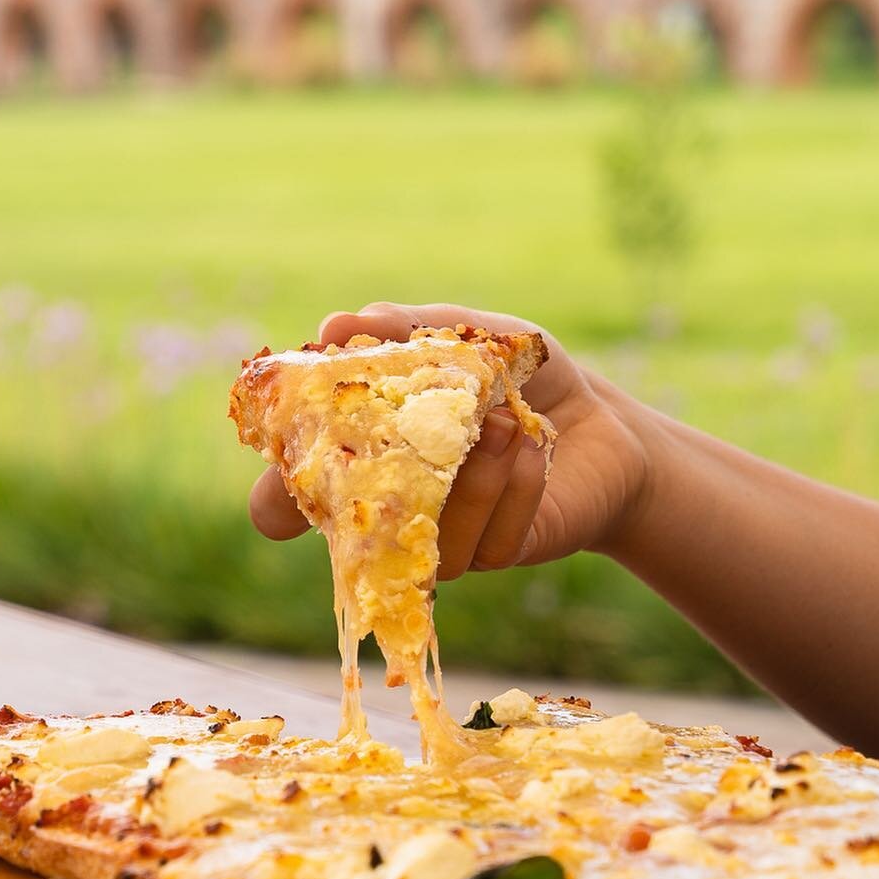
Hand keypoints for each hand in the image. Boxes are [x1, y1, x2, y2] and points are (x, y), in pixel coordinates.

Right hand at [248, 301, 654, 577]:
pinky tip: (534, 447)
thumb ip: (403, 331)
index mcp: (367, 457)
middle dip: (382, 488)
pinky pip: (491, 543)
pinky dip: (513, 488)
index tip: (282, 470)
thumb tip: (334, 326)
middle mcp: (395, 511)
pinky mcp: (501, 553)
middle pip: (355, 537)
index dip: (275, 499)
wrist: (602, 417)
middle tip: (411, 432)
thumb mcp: (466, 338)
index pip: (290, 501)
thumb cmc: (518, 375)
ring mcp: (446, 541)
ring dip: (467, 480)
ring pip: (432, 541)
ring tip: (500, 422)